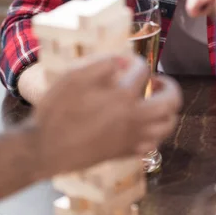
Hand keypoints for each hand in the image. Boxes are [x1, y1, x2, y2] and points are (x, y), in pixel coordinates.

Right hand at [32, 54, 181, 177]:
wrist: (44, 149)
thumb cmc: (57, 110)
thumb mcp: (74, 76)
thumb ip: (102, 63)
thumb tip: (122, 61)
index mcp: (123, 96)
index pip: (143, 71)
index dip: (135, 61)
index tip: (125, 61)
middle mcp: (134, 118)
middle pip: (171, 102)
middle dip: (169, 86)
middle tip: (156, 81)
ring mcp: (132, 138)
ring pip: (167, 125)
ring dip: (167, 110)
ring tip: (154, 101)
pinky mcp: (126, 153)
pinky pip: (154, 143)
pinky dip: (155, 131)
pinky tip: (142, 124)